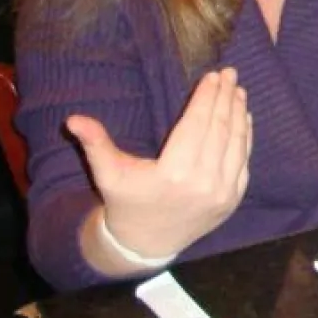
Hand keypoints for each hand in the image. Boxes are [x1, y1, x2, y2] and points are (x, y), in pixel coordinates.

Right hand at [73, 68, 251, 261]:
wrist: (146, 243)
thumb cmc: (125, 202)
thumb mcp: (107, 174)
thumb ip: (95, 144)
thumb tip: (72, 119)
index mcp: (173, 174)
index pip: (196, 125)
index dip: (206, 98)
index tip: (213, 75)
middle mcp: (203, 183)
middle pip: (219, 130)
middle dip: (225, 98)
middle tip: (231, 74)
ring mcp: (222, 193)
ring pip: (236, 144)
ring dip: (239, 114)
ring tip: (238, 91)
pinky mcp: (233, 199)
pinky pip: (243, 162)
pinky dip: (245, 138)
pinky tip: (244, 118)